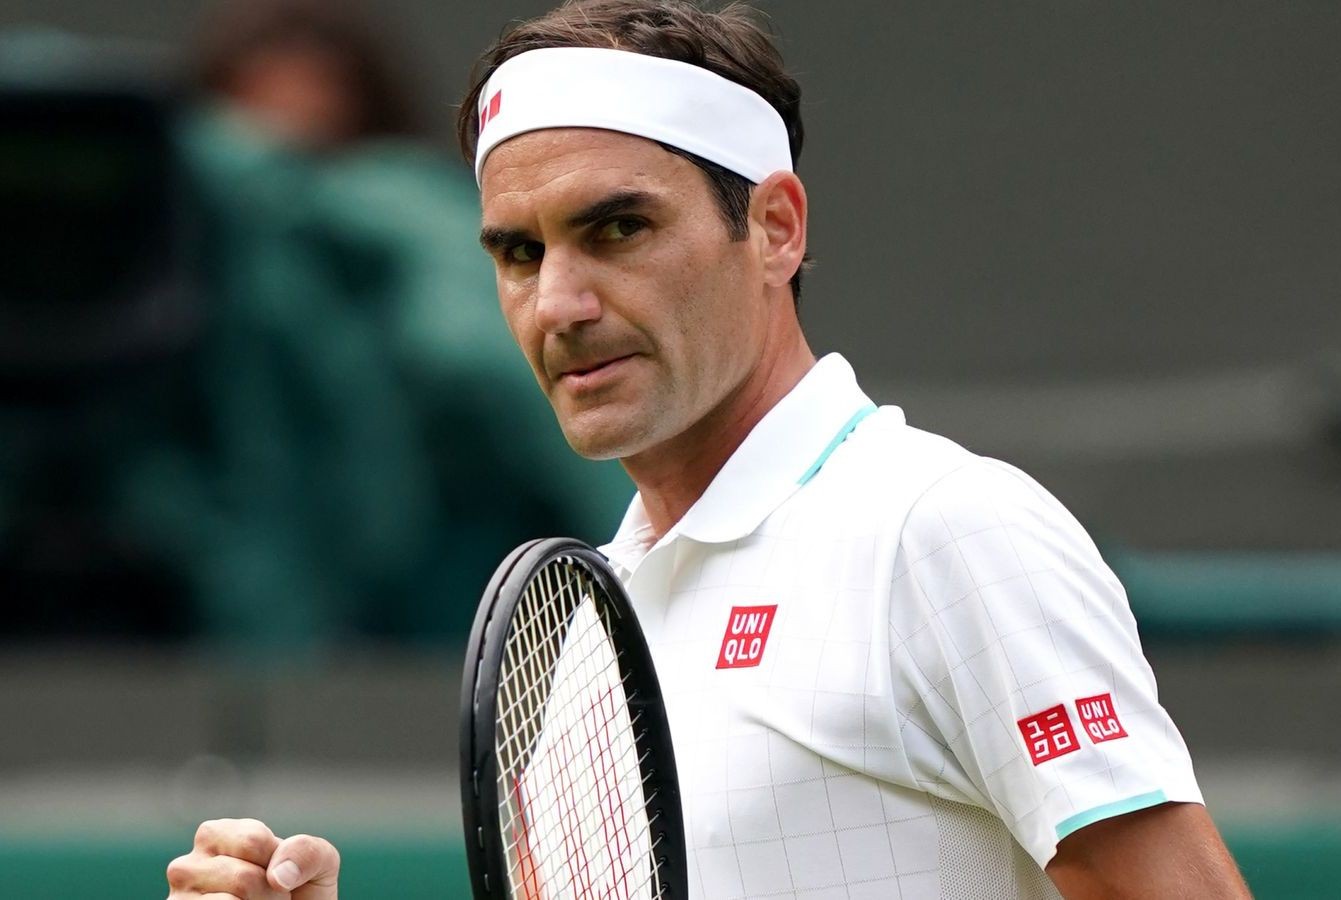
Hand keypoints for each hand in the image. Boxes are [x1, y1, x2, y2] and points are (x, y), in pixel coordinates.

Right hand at [166, 818, 339, 898]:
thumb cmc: (301, 893)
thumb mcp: (317, 864)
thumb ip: (308, 851)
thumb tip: (278, 875)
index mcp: (217, 835)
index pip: (252, 840)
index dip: (279, 861)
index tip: (277, 872)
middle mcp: (187, 865)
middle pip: (243, 877)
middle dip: (271, 893)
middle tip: (270, 899)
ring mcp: (179, 899)